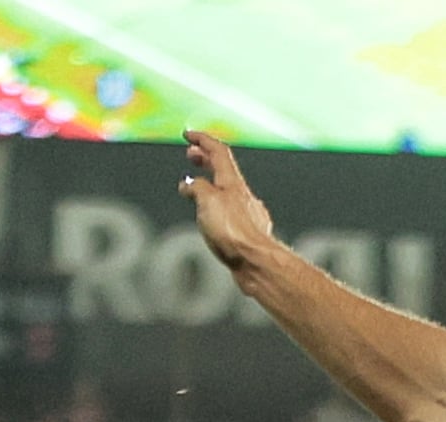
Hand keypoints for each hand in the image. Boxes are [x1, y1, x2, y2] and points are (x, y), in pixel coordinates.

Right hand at [178, 132, 273, 271]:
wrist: (257, 263)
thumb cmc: (234, 233)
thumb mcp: (206, 201)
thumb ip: (196, 187)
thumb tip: (189, 185)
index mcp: (233, 183)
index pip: (219, 152)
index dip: (203, 139)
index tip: (189, 134)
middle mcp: (243, 196)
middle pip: (224, 170)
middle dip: (206, 159)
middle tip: (191, 155)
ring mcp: (249, 215)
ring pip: (228, 192)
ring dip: (211, 184)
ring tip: (197, 187)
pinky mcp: (249, 233)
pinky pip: (231, 212)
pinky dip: (218, 207)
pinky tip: (214, 217)